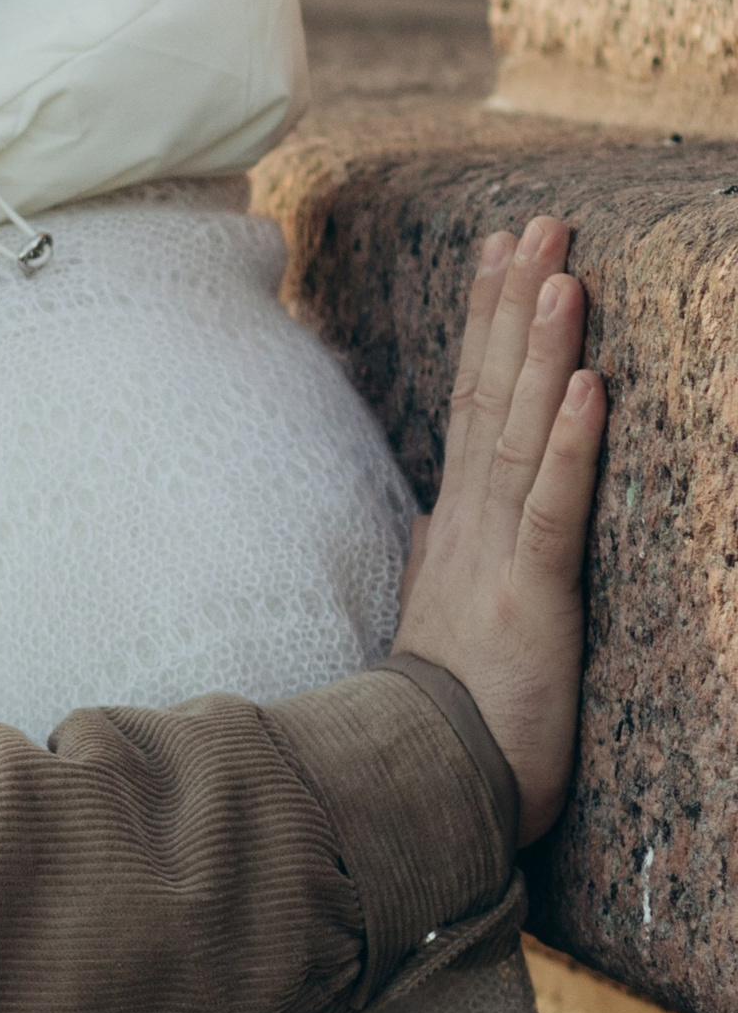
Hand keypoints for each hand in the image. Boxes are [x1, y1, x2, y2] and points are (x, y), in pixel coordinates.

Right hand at [393, 214, 606, 844]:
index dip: (489, 324)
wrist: (424, 788)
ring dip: (543, 350)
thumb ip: (440, 557)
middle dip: (516, 306)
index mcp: (460, 526)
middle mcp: (474, 525)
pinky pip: (552, 508)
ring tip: (564, 274)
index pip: (476, 403)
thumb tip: (432, 516)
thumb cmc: (446, 714)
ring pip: (523, 433)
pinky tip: (589, 386)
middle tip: (539, 224)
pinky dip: (572, 444)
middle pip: (496, 395)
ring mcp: (498, 556)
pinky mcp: (532, 597)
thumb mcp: (444, 617)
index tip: (502, 252)